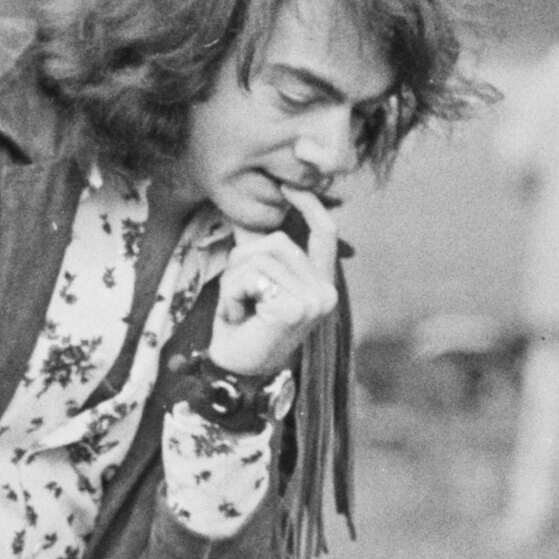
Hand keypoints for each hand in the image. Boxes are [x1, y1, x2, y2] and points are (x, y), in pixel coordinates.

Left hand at [208, 187, 341, 375]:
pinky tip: (238, 316)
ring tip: (239, 308)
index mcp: (321, 285)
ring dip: (236, 280)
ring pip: (261, 257)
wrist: (235, 372)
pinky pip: (250, 275)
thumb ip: (267, 255)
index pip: (324, 234)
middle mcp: (325, 292)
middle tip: (239, 296)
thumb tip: (263, 212)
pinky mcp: (295, 307)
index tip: (288, 186)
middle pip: (277, 242)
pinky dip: (233, 293)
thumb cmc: (244, 328)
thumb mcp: (259, 284)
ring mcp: (314, 300)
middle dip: (244, 261)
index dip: (309, 205)